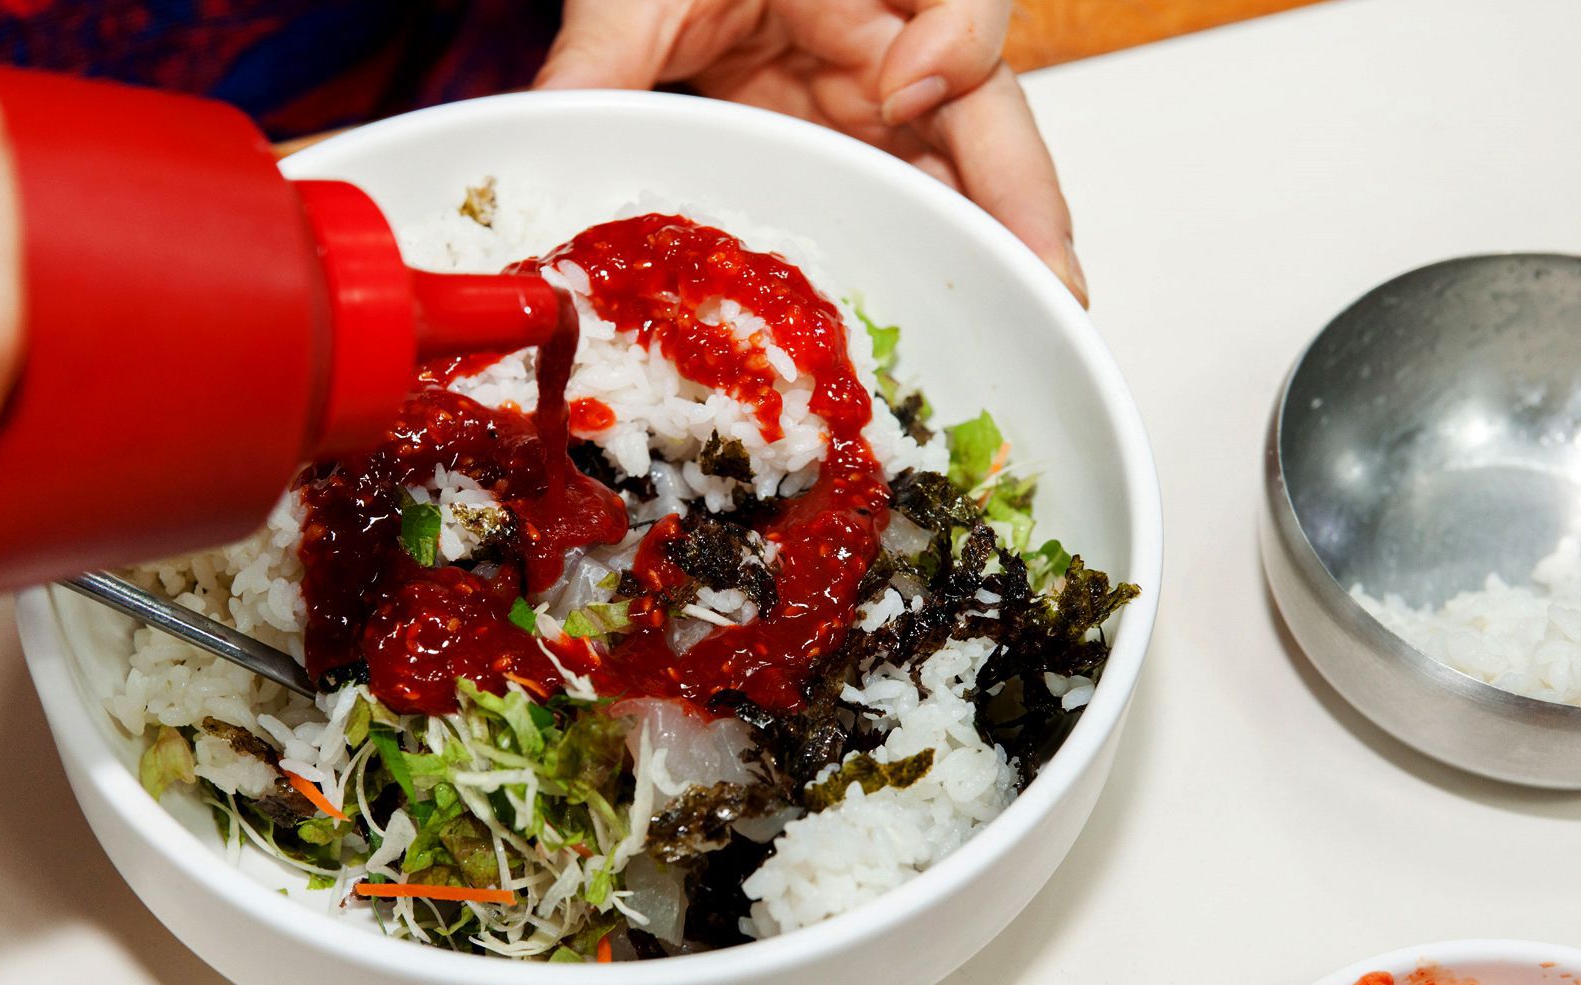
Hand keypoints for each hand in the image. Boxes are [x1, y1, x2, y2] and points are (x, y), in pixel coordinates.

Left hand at [534, 0, 1085, 306]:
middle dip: (1023, 200)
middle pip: (985, 114)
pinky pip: (898, 201)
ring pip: (956, 172)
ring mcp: (872, 100)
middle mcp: (887, 40)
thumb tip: (554, 124)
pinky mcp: (843, 144)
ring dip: (991, 249)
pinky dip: (921, 261)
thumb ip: (604, 50)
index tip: (902, 88)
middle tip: (1051, 286)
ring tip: (1026, 325)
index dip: (952, 39)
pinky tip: (934, 324)